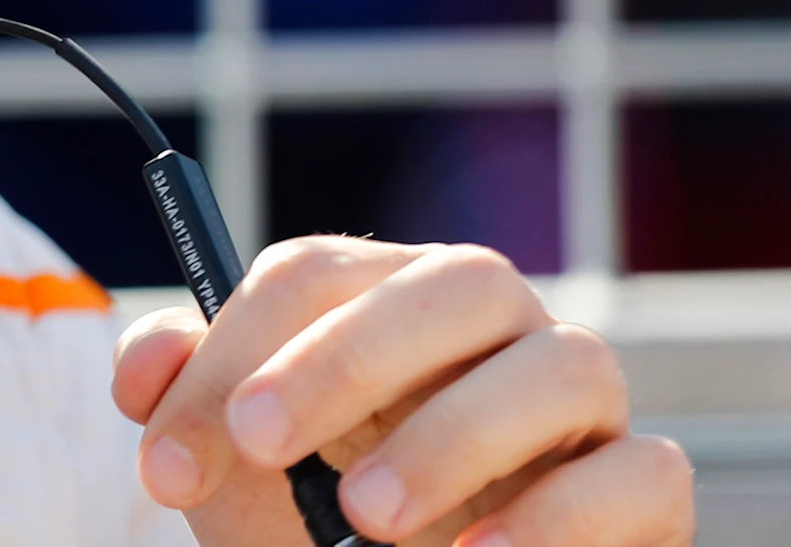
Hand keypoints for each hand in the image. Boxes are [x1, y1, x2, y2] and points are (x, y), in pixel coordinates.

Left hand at [114, 238, 689, 546]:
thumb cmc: (320, 516)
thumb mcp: (245, 461)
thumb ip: (194, 394)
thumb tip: (147, 369)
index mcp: (394, 298)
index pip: (318, 274)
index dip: (234, 353)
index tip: (166, 461)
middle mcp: (500, 329)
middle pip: (459, 283)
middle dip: (347, 360)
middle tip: (261, 446)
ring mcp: (583, 405)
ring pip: (567, 364)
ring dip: (456, 435)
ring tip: (364, 516)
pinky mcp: (643, 489)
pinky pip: (643, 474)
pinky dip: (561, 516)